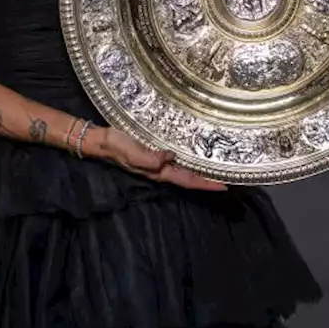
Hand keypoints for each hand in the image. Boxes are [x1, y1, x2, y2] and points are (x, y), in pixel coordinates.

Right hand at [86, 126, 226, 190]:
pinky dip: (187, 161)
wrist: (101, 141)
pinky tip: (191, 156)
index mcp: (158, 172)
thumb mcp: (132, 153)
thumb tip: (171, 156)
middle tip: (227, 178)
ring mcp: (156, 163)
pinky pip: (175, 161)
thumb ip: (151, 158)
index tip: (224, 186)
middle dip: (206, 180)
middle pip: (188, 178)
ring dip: (198, 172)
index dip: (205, 184)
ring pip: (183, 170)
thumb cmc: (116, 146)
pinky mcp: (152, 153)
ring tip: (214, 169)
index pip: (187, 180)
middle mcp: (160, 170)